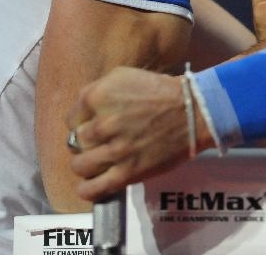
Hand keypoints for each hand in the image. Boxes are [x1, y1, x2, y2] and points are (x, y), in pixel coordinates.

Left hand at [66, 66, 208, 200]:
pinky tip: (92, 184)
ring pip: (80, 165)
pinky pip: (93, 189)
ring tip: (98, 162)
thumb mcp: (123, 76)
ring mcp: (114, 150)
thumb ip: (97, 91)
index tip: (94, 125)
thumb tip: (81, 114)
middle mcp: (103, 123)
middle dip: (85, 142)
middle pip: (75, 142)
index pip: (71, 119)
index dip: (82, 123)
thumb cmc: (160, 91)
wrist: (194, 112)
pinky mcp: (127, 172)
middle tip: (101, 142)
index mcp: (99, 96)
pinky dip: (87, 189)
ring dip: (86, 164)